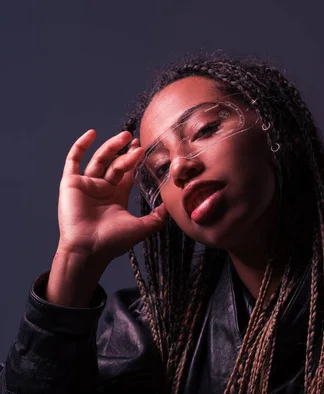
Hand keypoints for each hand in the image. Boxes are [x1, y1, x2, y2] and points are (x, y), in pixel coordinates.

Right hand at [57, 129, 167, 267]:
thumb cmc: (113, 241)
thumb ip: (157, 217)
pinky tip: (92, 134)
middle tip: (137, 140)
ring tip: (126, 136)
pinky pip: (73, 160)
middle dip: (126, 151)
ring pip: (100, 159)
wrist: (89, 249)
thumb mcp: (142, 227)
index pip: (126, 173)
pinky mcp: (71, 183)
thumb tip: (171, 208)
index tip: (142, 147)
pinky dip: (81, 146)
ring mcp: (86, 185)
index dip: (134, 160)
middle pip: (115, 164)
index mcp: (116, 196)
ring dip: (112, 146)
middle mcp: (101, 189)